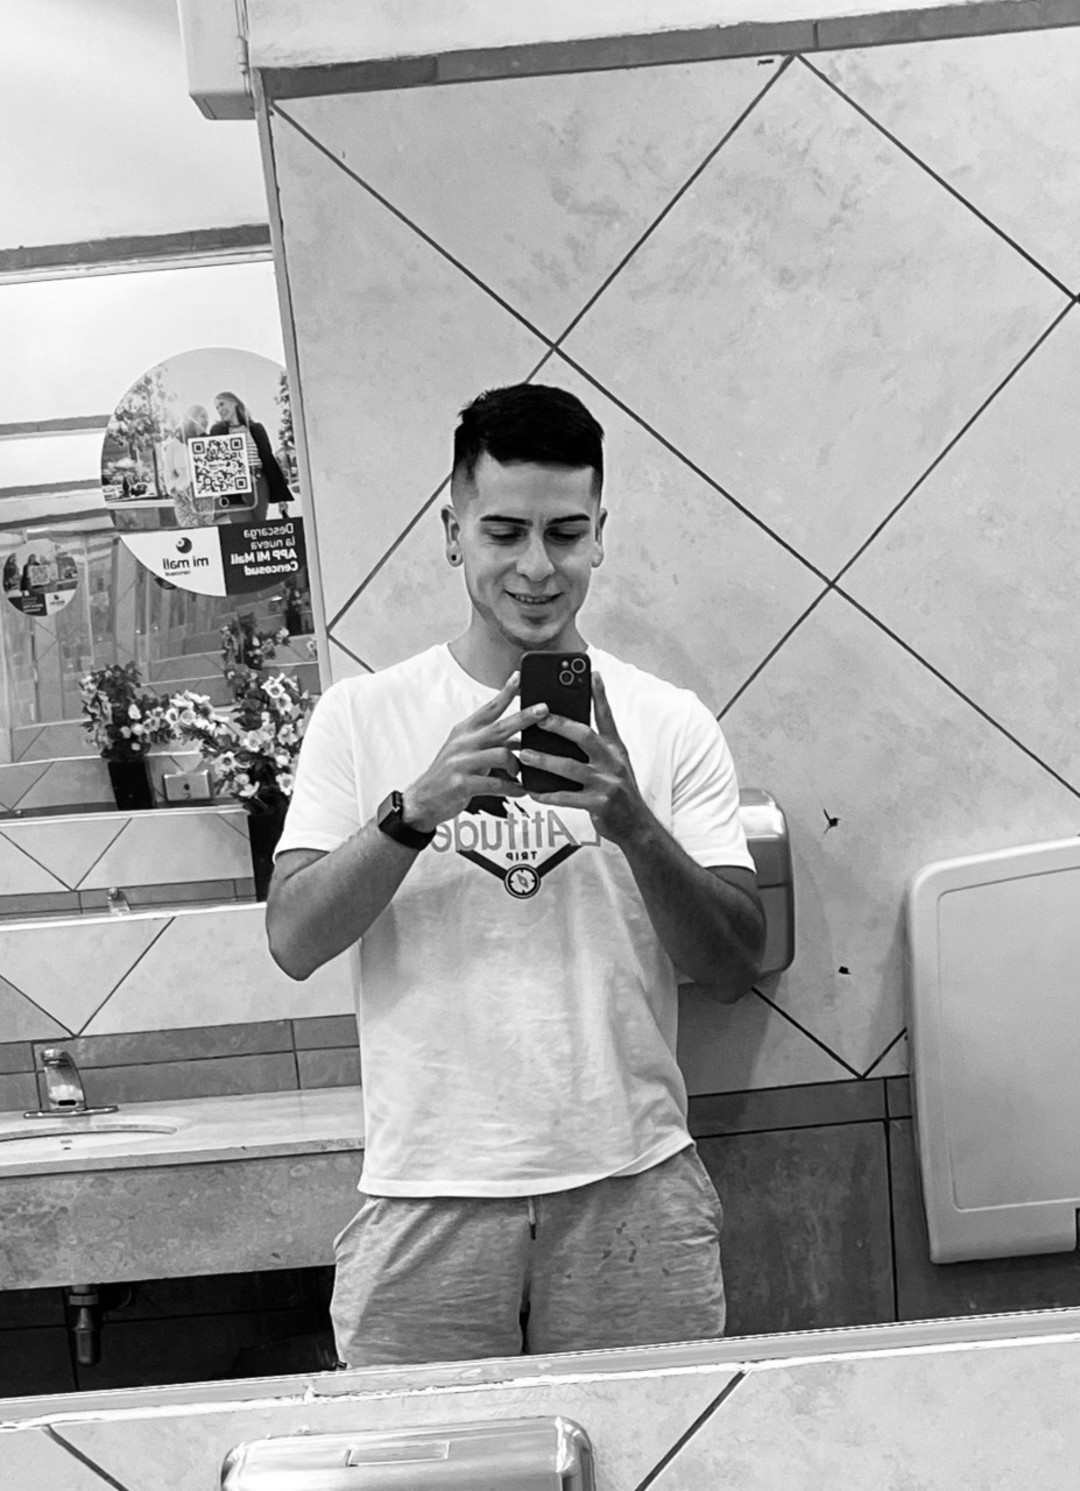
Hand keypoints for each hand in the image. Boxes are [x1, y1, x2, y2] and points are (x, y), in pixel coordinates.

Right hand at [404, 672, 547, 832]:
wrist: (423, 800)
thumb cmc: (450, 775)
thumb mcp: (468, 753)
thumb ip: (492, 744)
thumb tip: (520, 740)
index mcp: (464, 731)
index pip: (488, 708)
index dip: (505, 692)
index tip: (519, 676)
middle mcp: (463, 743)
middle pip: (500, 726)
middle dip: (524, 717)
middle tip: (544, 710)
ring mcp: (461, 762)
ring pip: (502, 755)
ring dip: (517, 765)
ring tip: (520, 775)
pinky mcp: (462, 784)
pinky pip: (497, 784)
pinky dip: (513, 788)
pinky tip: (521, 791)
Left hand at [519, 673, 645, 845]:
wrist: (637, 826)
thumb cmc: (619, 791)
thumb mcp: (616, 763)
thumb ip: (597, 746)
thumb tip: (569, 728)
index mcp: (615, 749)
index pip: (607, 717)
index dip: (599, 695)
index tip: (592, 673)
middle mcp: (612, 762)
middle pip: (585, 736)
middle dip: (560, 725)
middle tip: (538, 718)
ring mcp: (606, 783)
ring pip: (571, 767)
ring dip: (545, 760)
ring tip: (526, 754)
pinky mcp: (598, 804)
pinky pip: (567, 797)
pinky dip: (548, 794)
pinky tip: (532, 791)